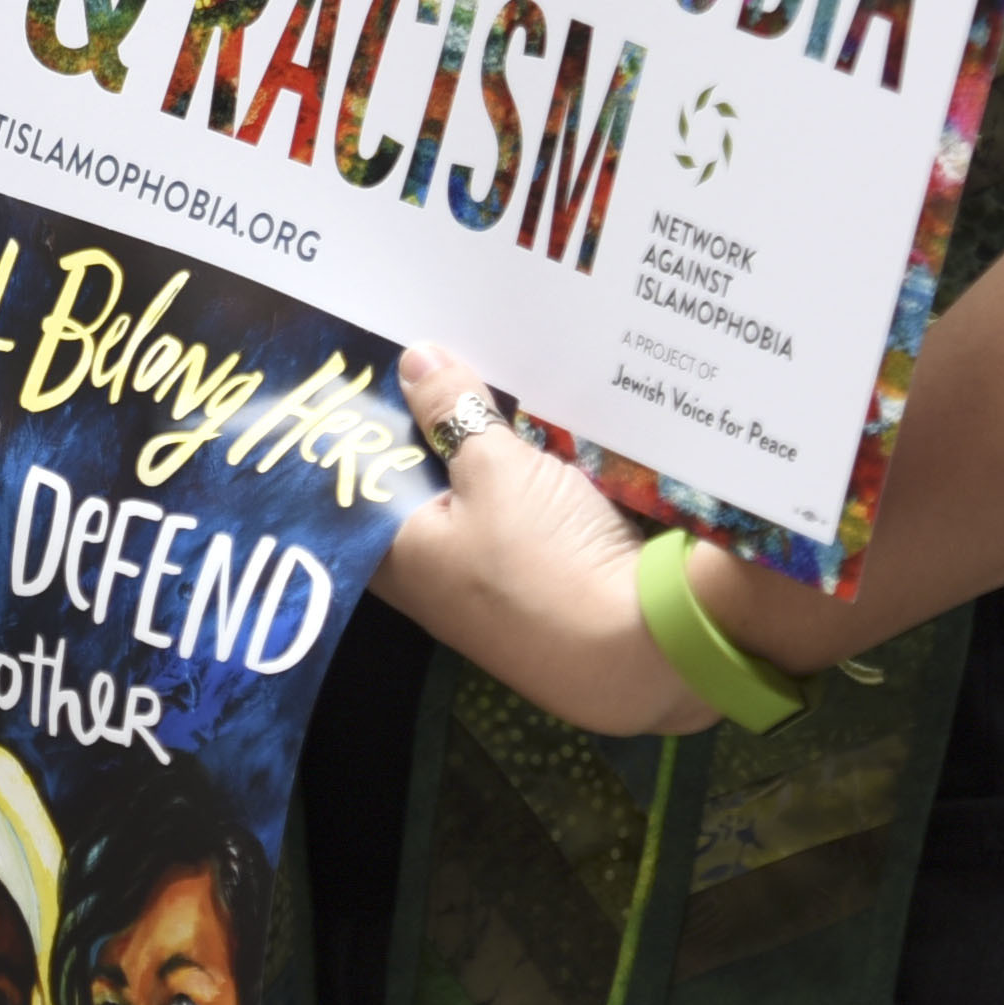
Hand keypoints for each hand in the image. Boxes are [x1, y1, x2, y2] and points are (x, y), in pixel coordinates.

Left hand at [365, 342, 713, 734]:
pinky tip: (540, 428)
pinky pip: (520, 515)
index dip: (365, 426)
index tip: (374, 366)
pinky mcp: (542, 582)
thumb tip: (414, 359)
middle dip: (431, 426)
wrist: (646, 650)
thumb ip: (452, 412)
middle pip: (419, 484)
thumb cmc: (546, 562)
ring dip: (485, 450)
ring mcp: (489, 584)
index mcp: (397, 555)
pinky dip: (526, 476)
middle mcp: (434, 577)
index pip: (357, 482)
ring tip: (486, 371)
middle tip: (436, 354)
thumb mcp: (496, 470)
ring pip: (474, 498)